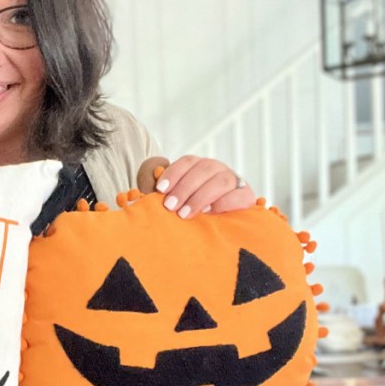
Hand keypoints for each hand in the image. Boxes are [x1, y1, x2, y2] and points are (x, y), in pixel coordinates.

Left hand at [136, 155, 254, 218]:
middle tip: (170, 206)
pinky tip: (209, 212)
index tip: (159, 189)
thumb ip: (168, 198)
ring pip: (219, 181)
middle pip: (202, 169)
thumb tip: (137, 203)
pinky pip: (237, 195)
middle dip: (183, 188)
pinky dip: (222, 203)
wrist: (232, 223)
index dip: (173, 173)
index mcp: (201, 166)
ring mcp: (234, 181)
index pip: (187, 162)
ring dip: (199, 197)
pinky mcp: (247, 196)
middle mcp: (218, 169)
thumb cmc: (199, 211)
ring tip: (184, 214)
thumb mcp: (182, 202)